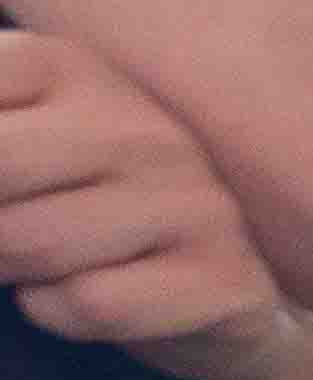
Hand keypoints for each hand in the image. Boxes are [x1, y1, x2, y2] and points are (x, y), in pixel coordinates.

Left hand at [0, 33, 300, 379]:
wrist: (215, 289)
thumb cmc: (78, 207)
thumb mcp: (7, 138)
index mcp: (69, 67)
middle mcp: (139, 124)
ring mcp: (193, 201)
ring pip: (30, 244)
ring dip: (7, 269)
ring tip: (30, 264)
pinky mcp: (223, 278)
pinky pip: (91, 303)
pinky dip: (58, 312)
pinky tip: (79, 297)